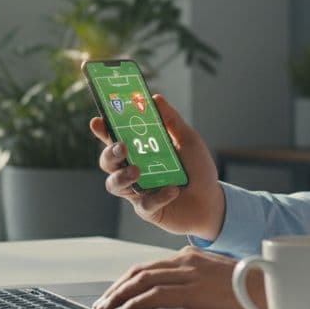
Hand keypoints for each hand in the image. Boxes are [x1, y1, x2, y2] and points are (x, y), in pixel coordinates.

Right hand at [89, 94, 225, 239]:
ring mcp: (137, 190)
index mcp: (139, 150)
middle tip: (121, 147)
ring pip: (114, 185)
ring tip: (137, 171)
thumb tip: (155, 98)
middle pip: (107, 161)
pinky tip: (173, 190)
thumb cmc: (197, 168)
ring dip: (122, 176)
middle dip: (109, 153)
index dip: (103, 130)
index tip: (98, 121)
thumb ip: (171, 121)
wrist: (212, 201)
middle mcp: (132, 169)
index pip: (115, 137)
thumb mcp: (188, 140)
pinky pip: (144, 203)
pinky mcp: (147, 209)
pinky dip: (158, 196)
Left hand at [92, 246, 266, 308]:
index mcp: (190, 255)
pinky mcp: (191, 290)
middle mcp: (185, 260)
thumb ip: (192, 282)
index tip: (114, 293)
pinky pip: (153, 296)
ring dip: (119, 297)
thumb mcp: (214, 279)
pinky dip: (133, 305)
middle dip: (117, 288)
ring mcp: (188, 273)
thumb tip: (171, 297)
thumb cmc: (245, 290)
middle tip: (102, 303)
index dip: (127, 280)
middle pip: (140, 271)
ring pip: (141, 281)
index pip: (149, 266)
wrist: (267, 291)